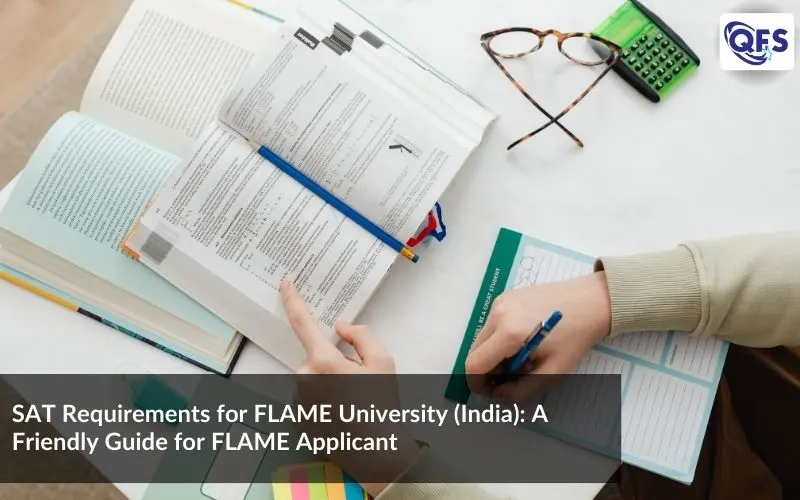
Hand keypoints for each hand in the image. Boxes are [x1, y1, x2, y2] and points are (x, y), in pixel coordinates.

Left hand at [279, 280, 420, 496]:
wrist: (377, 451)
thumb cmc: (382, 405)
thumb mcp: (383, 361)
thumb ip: (360, 334)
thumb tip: (339, 327)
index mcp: (323, 361)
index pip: (301, 322)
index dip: (292, 299)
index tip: (285, 283)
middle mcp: (304, 378)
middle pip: (317, 357)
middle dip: (335, 362)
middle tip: (358, 382)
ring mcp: (298, 400)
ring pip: (312, 378)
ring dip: (328, 383)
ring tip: (352, 402)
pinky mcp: (297, 417)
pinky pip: (308, 398)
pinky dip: (323, 400)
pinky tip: (342, 413)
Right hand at [465, 272, 611, 403]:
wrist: (591, 301)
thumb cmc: (576, 337)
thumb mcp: (553, 372)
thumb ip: (522, 391)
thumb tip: (500, 397)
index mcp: (509, 333)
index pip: (475, 365)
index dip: (478, 385)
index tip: (492, 393)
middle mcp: (498, 314)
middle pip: (475, 352)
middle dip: (488, 371)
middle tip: (511, 380)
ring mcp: (499, 303)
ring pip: (482, 339)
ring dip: (494, 355)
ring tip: (521, 359)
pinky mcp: (505, 297)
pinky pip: (491, 325)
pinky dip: (500, 339)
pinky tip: (523, 341)